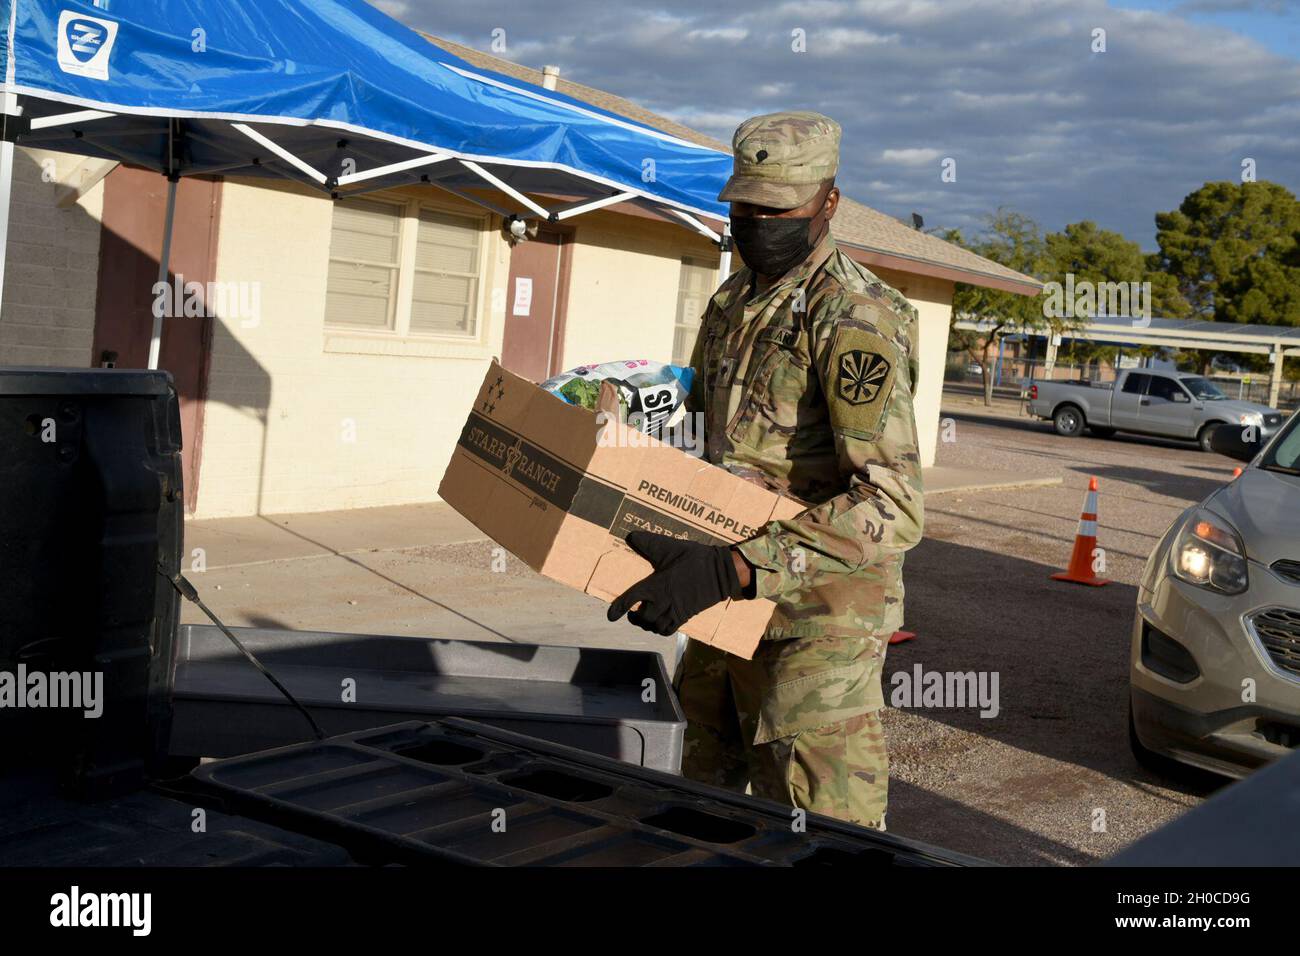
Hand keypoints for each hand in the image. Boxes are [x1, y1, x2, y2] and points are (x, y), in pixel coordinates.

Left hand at [607, 531, 744, 634]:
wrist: (721, 571)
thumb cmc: (695, 558)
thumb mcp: (670, 547)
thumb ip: (649, 543)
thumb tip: (631, 536)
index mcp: (657, 584)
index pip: (632, 598)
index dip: (619, 608)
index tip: (611, 616)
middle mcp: (664, 601)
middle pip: (644, 617)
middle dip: (635, 616)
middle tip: (631, 613)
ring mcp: (676, 610)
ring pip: (656, 626)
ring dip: (647, 624)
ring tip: (643, 618)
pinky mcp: (686, 615)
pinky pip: (670, 629)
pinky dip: (661, 629)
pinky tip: (659, 623)